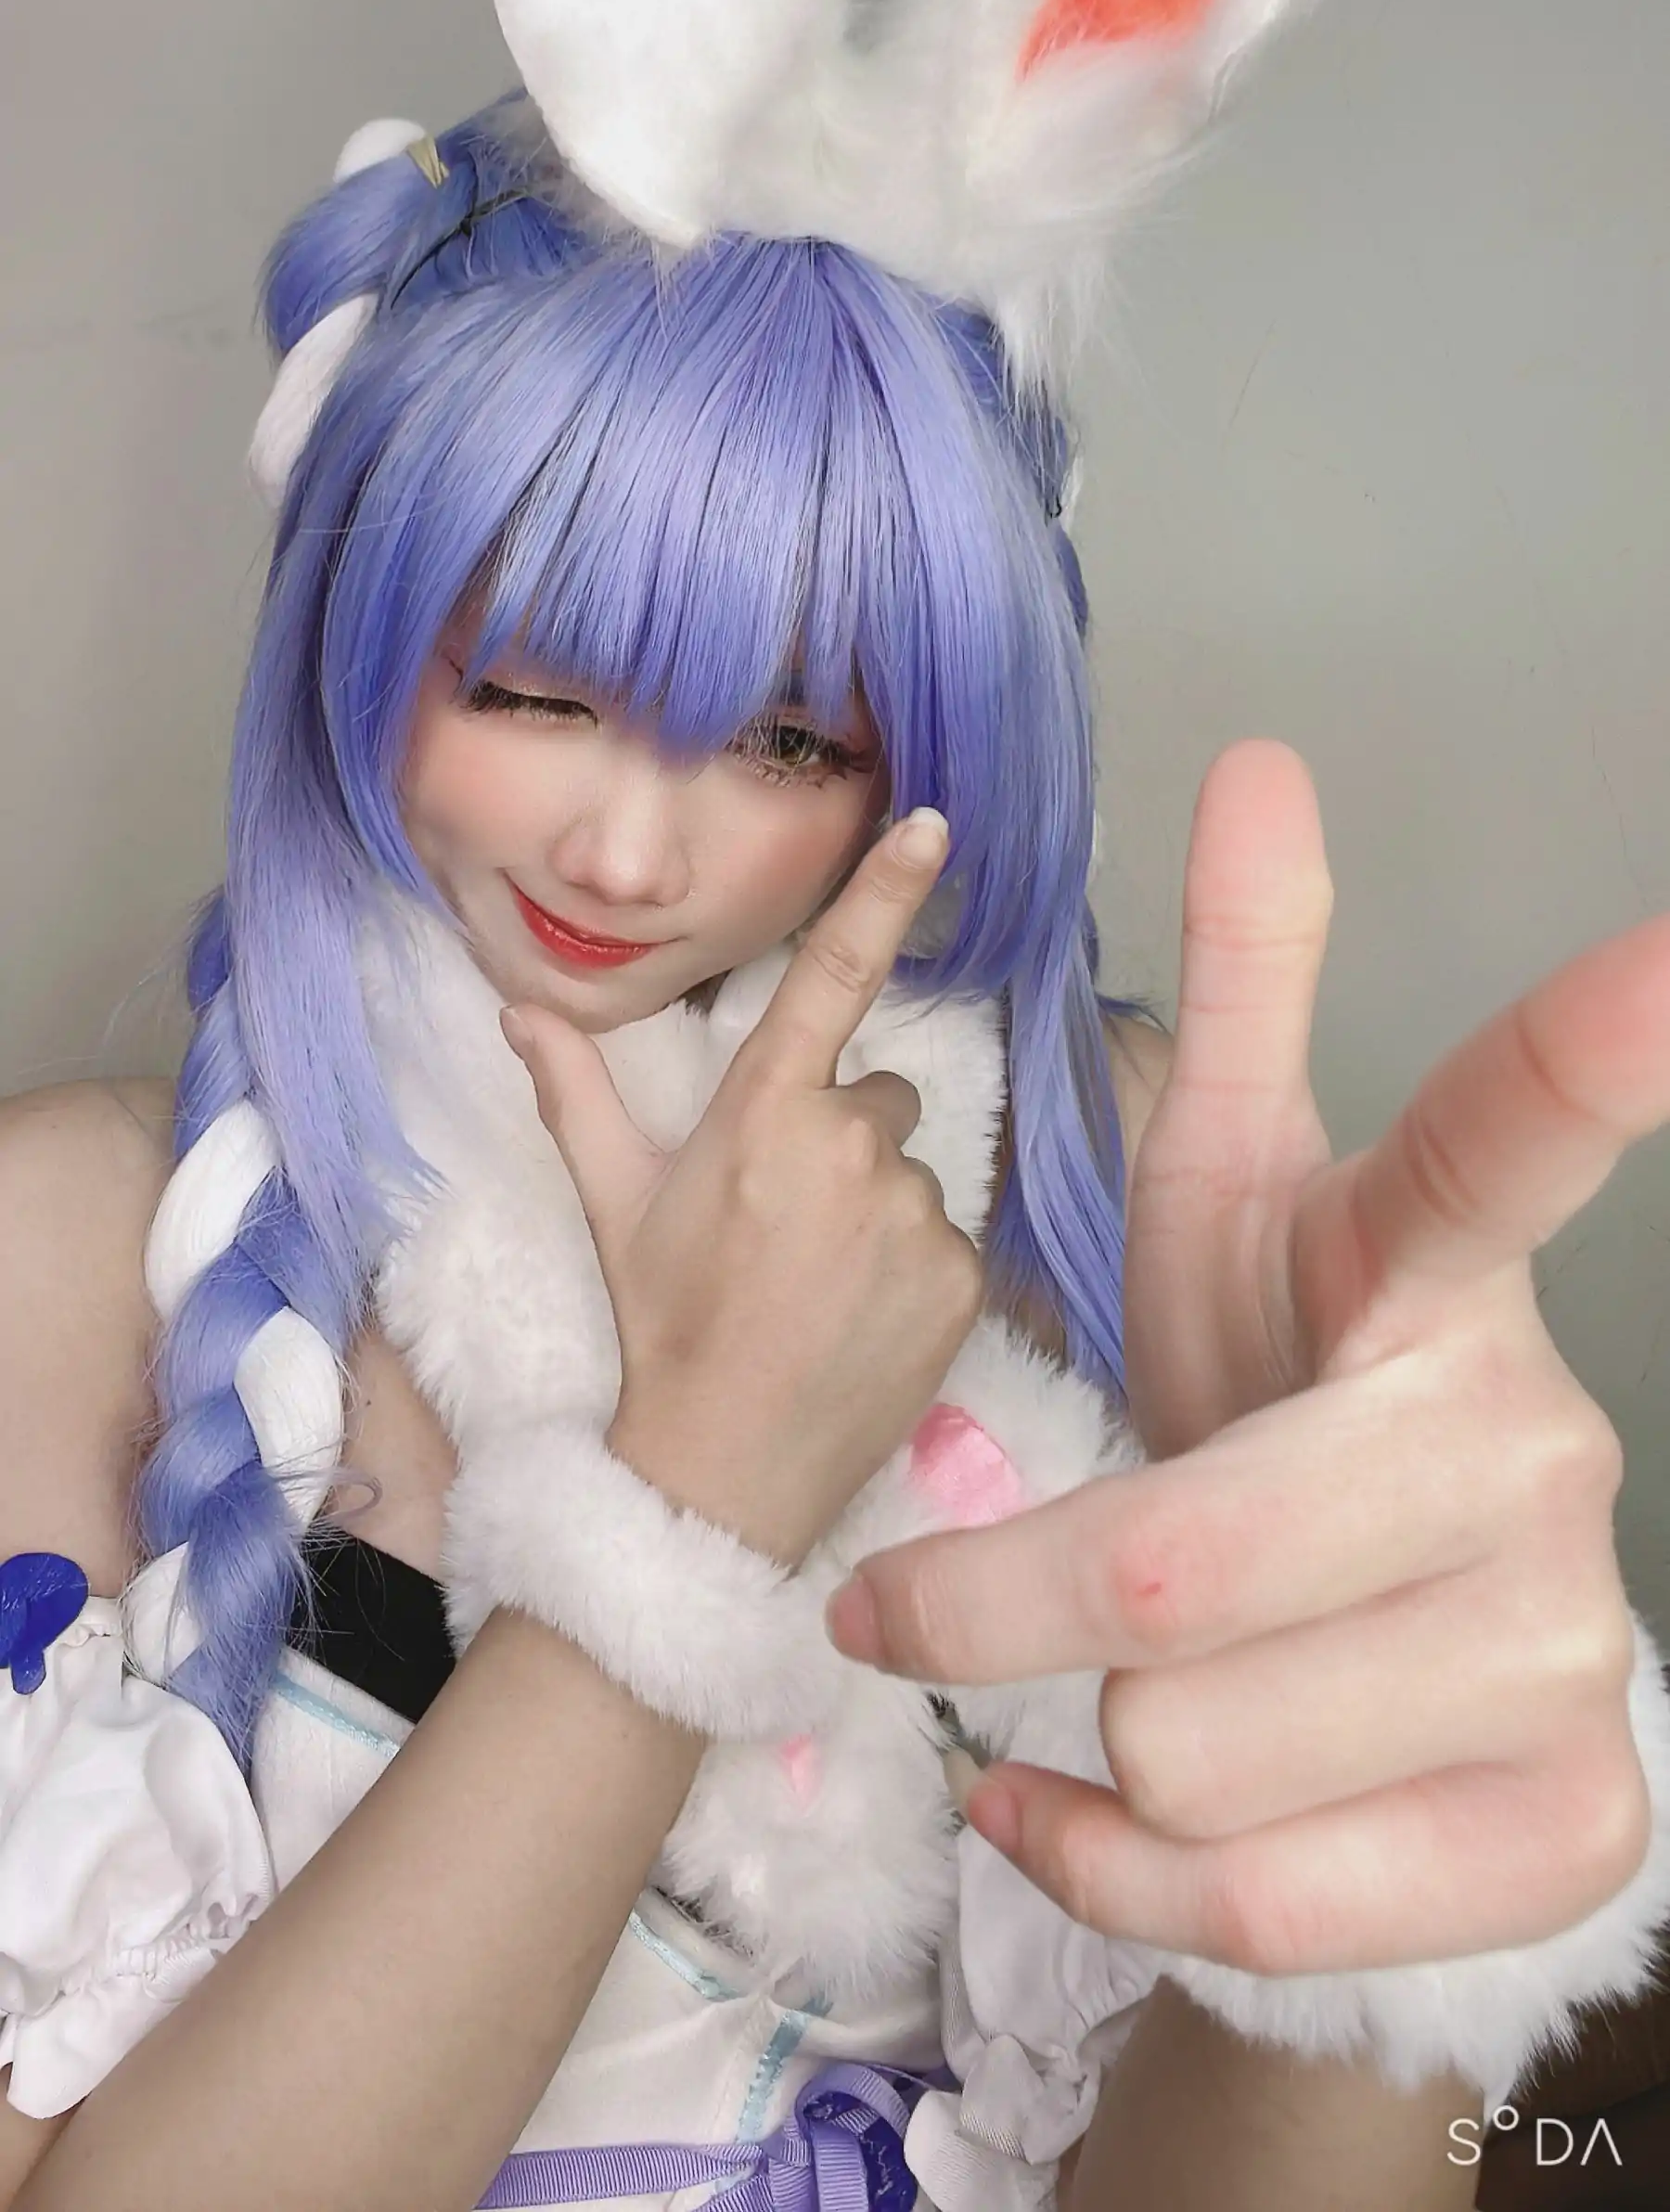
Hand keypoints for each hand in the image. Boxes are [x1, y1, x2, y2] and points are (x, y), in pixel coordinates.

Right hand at [500, 809, 984, 1568]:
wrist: (721, 1476)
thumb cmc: (662, 1329)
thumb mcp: (614, 1206)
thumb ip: (576, 1095)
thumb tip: (520, 1009)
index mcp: (762, 1115)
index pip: (833, 975)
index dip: (885, 891)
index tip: (937, 823)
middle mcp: (846, 1148)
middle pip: (874, 1096)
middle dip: (840, 1137)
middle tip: (782, 1224)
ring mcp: (911, 1215)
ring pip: (908, 1170)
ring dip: (875, 1205)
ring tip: (816, 1284)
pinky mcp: (958, 1278)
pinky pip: (946, 1236)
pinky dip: (911, 1267)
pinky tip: (858, 1319)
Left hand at [826, 740, 1661, 1970]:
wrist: (1336, 1666)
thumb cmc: (1270, 1401)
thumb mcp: (1230, 1207)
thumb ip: (1248, 993)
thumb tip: (1260, 762)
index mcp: (1435, 1270)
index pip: (1505, 1150)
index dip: (1589, 1057)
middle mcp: (1534, 1447)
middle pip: (1179, 1560)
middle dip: (999, 1599)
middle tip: (918, 1604)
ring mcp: (1570, 1654)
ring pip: (1188, 1748)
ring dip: (1072, 1738)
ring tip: (1084, 1694)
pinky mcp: (1569, 1833)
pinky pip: (1249, 1900)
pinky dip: (1108, 1876)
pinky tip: (1085, 1813)